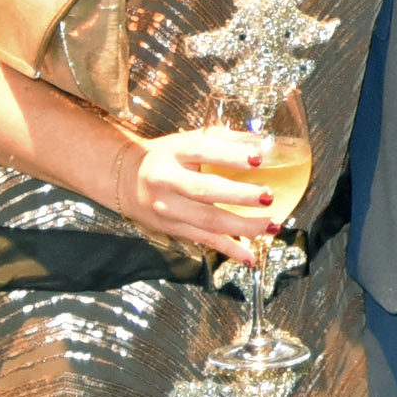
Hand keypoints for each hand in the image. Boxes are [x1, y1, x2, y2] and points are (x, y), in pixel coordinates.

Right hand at [115, 129, 278, 262]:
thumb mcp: (189, 140)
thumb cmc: (167, 156)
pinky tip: (249, 257)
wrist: (126, 179)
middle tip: (268, 196)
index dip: (231, 156)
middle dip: (238, 195)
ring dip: (242, 226)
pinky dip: (229, 249)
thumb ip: (225, 139)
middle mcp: (167, 181)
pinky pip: (204, 240)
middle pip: (204, 190)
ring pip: (207, 221)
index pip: (203, 150)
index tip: (259, 159)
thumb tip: (264, 142)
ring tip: (271, 225)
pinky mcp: (173, 229)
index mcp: (174, 152)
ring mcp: (168, 209)